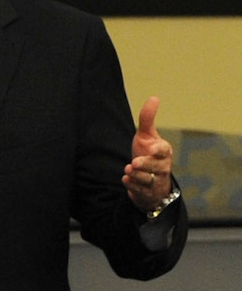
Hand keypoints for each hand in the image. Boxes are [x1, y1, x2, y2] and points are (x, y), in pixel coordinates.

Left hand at [122, 97, 175, 211]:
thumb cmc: (148, 154)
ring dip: (137, 176)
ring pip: (149, 180)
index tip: (151, 149)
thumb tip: (154, 98)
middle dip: (146, 165)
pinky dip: (132, 186)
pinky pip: (140, 191)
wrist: (148, 179)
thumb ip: (147, 119)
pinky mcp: (146, 192)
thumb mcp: (146, 136)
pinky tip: (125, 179)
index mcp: (163, 152)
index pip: (164, 151)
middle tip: (134, 163)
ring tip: (128, 169)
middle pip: (157, 167)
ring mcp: (155, 181)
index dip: (159, 150)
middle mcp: (162, 167)